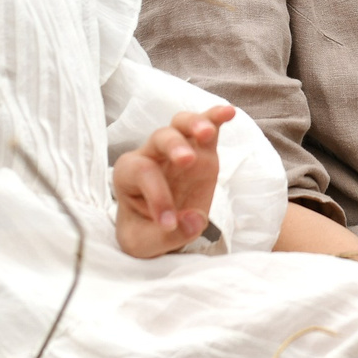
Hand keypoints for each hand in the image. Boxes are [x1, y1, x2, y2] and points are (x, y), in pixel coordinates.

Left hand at [113, 104, 232, 259]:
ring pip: (182, 124)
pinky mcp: (201, 152)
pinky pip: (208, 127)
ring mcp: (178, 149)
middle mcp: (151, 155)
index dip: (158, 197)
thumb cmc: (145, 232)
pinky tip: (229, 113)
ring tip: (206, 132)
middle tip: (187, 160)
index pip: (143, 173)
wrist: (157, 229)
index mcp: (128, 174)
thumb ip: (166, 236)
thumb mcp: (144, 244)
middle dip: (174, 146)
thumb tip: (194, 219)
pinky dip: (216, 118)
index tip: (169, 225)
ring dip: (195, 124)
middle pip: (160, 138)